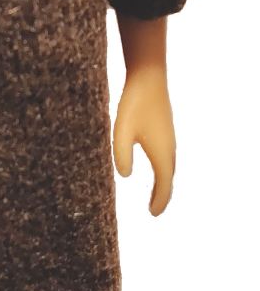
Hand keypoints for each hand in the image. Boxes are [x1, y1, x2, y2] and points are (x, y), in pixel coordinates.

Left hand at [112, 67, 175, 214]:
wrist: (149, 76)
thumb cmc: (133, 103)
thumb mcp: (121, 131)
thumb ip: (122, 154)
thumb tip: (125, 176)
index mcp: (161, 152)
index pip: (164, 184)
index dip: (160, 201)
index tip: (152, 214)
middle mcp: (170, 147)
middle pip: (169, 177)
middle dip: (163, 194)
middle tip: (155, 209)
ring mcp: (170, 137)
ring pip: (170, 166)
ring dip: (164, 181)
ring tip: (157, 192)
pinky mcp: (166, 128)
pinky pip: (168, 155)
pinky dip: (164, 168)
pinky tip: (157, 165)